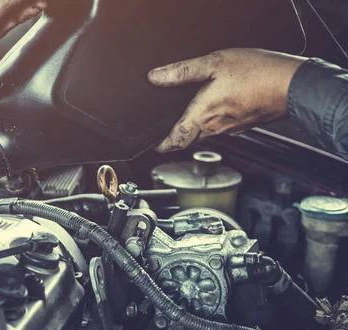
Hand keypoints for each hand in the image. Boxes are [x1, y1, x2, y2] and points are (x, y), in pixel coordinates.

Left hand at [147, 48, 306, 152]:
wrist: (296, 85)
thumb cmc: (259, 74)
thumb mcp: (215, 63)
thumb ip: (182, 72)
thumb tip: (156, 77)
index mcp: (203, 116)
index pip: (175, 140)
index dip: (162, 145)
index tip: (154, 146)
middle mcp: (216, 127)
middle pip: (189, 138)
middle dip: (177, 137)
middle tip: (166, 133)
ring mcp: (232, 128)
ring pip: (206, 133)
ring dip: (195, 129)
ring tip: (188, 119)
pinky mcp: (245, 124)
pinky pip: (223, 127)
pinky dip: (214, 122)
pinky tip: (218, 108)